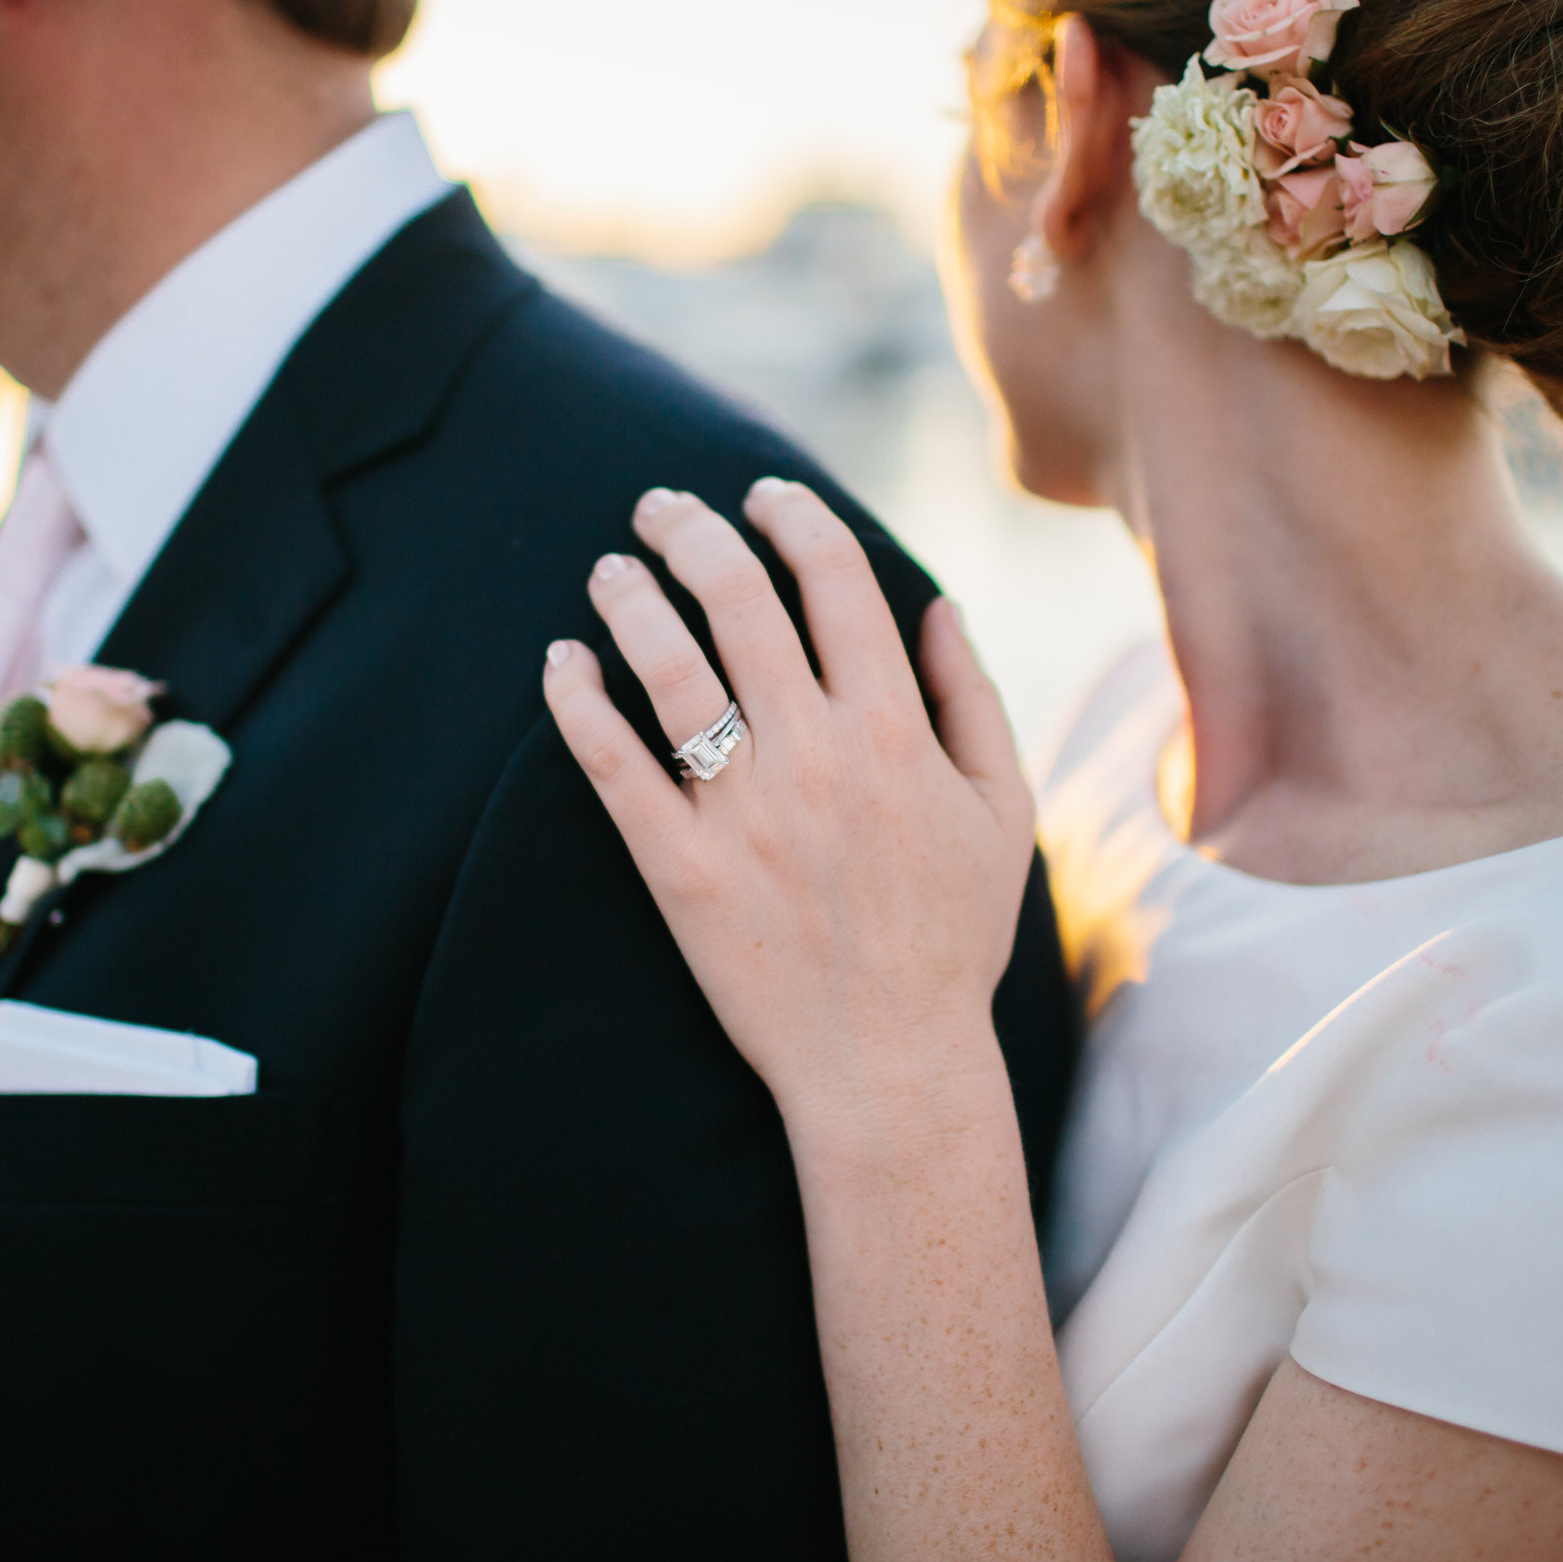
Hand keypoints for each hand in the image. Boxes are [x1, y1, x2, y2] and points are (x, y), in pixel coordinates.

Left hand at [542, 479, 1037, 1143]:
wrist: (890, 1065)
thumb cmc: (953, 939)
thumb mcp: (1001, 813)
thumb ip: (974, 701)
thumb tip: (938, 605)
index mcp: (895, 733)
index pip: (836, 581)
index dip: (796, 518)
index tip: (766, 496)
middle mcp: (815, 757)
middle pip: (739, 601)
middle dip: (694, 531)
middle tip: (661, 507)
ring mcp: (741, 813)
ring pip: (668, 668)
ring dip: (631, 598)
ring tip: (609, 567)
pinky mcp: (678, 869)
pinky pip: (612, 765)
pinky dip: (578, 701)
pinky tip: (561, 660)